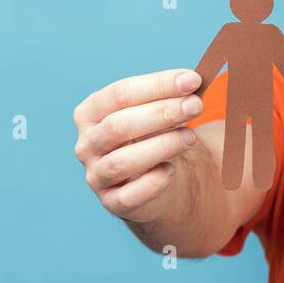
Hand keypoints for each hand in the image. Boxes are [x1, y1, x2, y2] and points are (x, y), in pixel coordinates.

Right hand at [73, 69, 203, 223]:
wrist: (154, 181)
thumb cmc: (154, 136)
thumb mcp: (158, 113)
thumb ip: (172, 97)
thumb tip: (194, 82)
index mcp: (91, 113)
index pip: (120, 93)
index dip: (158, 85)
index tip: (192, 80)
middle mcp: (87, 144)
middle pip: (118, 125)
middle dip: (161, 113)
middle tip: (196, 105)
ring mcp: (96, 175)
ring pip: (122, 162)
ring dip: (162, 146)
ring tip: (190, 137)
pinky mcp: (112, 202)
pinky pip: (130, 195)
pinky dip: (154, 181)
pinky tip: (171, 169)